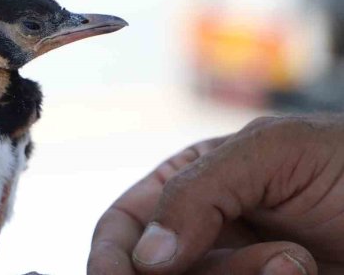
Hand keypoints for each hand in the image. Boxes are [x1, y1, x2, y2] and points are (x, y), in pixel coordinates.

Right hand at [88, 115, 343, 273]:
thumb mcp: (272, 152)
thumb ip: (197, 190)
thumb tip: (146, 257)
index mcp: (187, 188)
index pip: (122, 227)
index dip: (109, 258)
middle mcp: (201, 238)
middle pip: (151, 274)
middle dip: (200, 271)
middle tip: (276, 262)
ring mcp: (233, 274)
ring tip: (300, 262)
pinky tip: (304, 273)